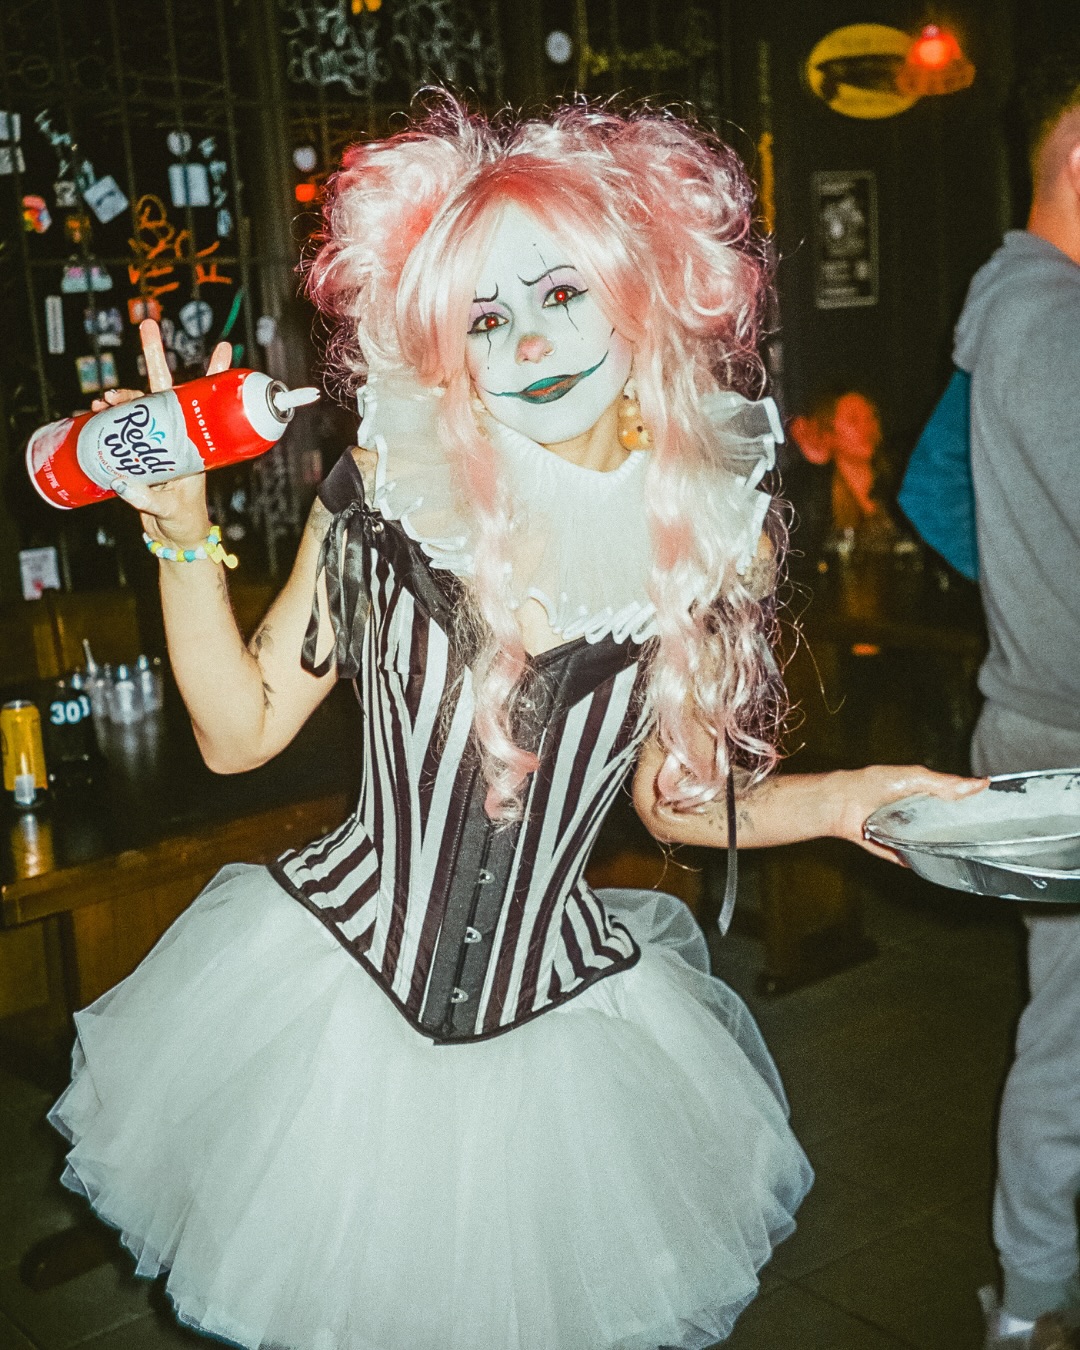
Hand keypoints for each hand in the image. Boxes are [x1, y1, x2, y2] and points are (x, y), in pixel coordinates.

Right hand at [96, 320, 231, 548]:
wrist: (175, 539)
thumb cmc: (183, 522)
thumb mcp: (168, 510)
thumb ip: (146, 497)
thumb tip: (121, 482)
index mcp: (194, 445)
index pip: (203, 402)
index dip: (214, 375)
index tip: (225, 347)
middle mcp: (177, 435)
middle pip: (164, 390)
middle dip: (155, 357)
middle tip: (148, 326)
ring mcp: (158, 440)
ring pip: (140, 406)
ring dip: (124, 396)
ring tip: (105, 399)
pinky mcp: (140, 451)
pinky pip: (123, 426)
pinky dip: (109, 416)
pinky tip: (95, 412)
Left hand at [828, 765, 988, 862]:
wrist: (842, 802)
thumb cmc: (873, 783)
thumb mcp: (915, 778)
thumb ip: (945, 784)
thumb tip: (979, 783)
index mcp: (923, 796)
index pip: (953, 804)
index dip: (970, 810)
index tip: (993, 816)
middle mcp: (914, 815)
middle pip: (942, 827)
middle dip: (957, 833)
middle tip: (980, 839)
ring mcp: (903, 833)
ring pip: (928, 845)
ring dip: (939, 848)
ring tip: (960, 853)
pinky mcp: (892, 849)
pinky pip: (908, 859)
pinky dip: (916, 862)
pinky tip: (931, 865)